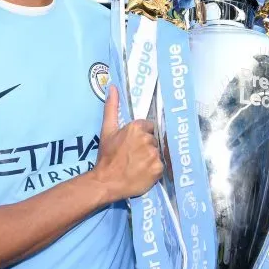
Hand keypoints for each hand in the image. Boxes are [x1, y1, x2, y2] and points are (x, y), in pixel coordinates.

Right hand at [91, 86, 163, 202]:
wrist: (106, 181)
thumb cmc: (107, 156)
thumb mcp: (107, 130)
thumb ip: (112, 107)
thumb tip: (113, 87)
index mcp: (136, 127)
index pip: (149, 127)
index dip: (141, 136)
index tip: (132, 144)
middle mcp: (147, 139)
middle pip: (154, 140)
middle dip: (146, 146)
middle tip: (133, 156)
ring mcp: (154, 154)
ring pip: (157, 152)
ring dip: (150, 158)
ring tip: (138, 165)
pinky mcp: (158, 168)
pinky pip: (161, 165)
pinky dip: (154, 169)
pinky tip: (143, 172)